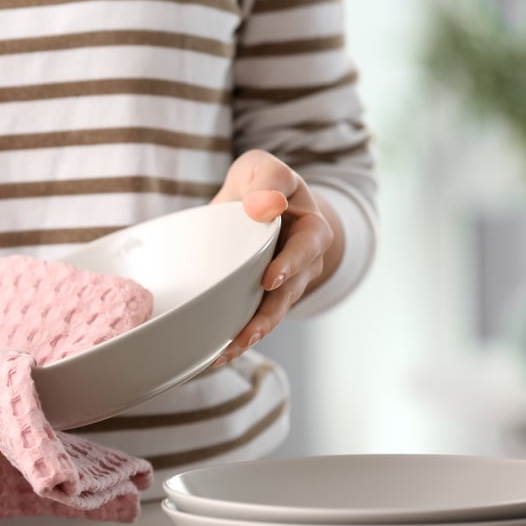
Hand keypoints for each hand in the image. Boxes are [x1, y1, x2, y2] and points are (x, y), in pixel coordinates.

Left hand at [209, 150, 337, 364]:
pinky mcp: (262, 300)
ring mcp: (284, 287)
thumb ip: (268, 178)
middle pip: (289, 294)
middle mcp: (304, 265)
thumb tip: (265, 206)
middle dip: (267, 316)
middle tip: (246, 333)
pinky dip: (235, 339)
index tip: (270, 279)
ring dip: (249, 335)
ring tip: (226, 352)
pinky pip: (254, 322)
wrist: (259, 206)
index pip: (306, 248)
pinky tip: (214, 355)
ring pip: (271, 315)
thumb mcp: (264, 170)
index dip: (290, 264)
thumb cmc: (262, 186)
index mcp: (310, 230)